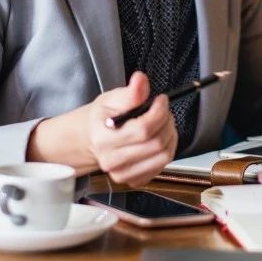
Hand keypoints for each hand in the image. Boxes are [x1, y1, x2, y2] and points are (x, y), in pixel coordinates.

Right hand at [85, 71, 178, 186]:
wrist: (91, 140)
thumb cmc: (102, 119)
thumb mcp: (111, 99)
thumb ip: (130, 92)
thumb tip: (141, 79)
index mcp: (103, 139)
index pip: (143, 129)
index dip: (159, 112)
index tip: (161, 100)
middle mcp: (112, 161)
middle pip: (156, 143)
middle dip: (166, 122)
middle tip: (163, 111)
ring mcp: (122, 174)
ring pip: (163, 156)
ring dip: (170, 136)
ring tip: (163, 124)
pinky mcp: (133, 181)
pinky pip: (162, 166)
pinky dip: (167, 150)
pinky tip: (159, 139)